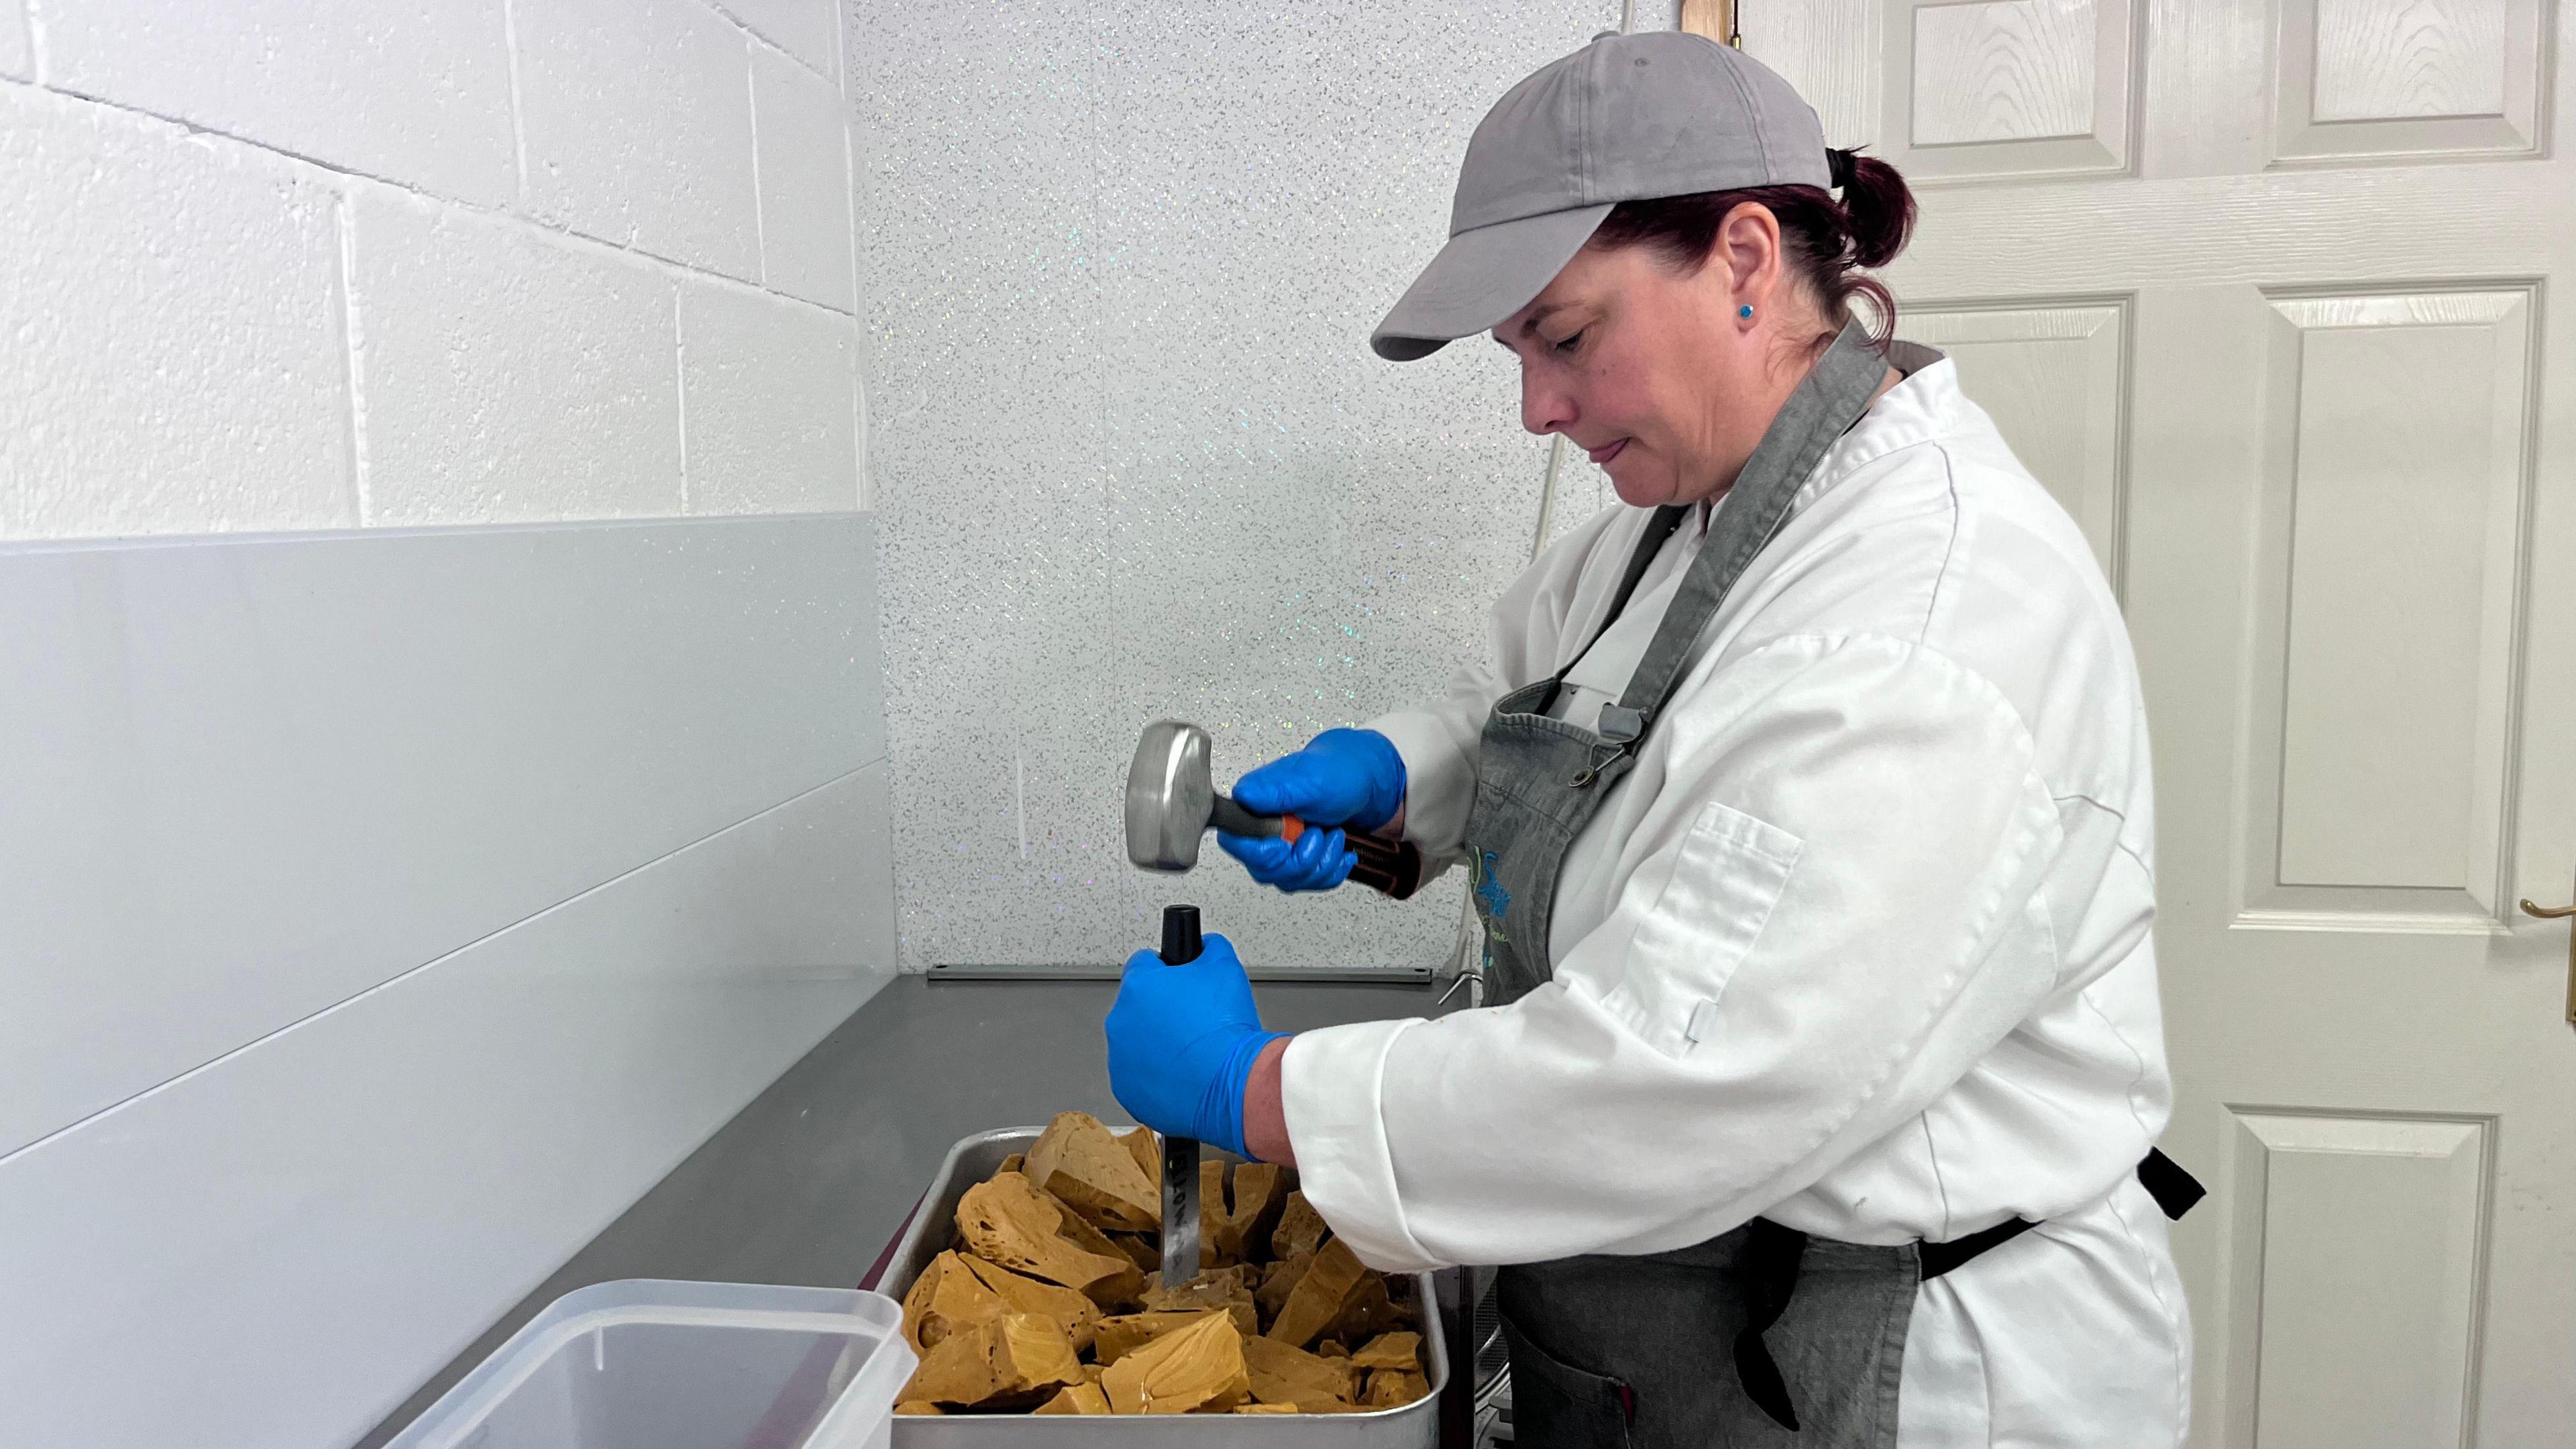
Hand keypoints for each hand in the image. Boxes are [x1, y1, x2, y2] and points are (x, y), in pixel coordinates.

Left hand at [1104, 932, 1286, 1158]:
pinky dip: (1157, 1075)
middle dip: (1162, 1010)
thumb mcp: (1226, 967)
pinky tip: (1184, 1073)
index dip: (1167, 971)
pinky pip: (1139, 1076)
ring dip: (1157, 1043)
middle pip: (1139, 1005)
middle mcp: (1121, 1020)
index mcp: (1139, 985)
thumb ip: (1209, 947)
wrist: (1232, 1084)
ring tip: (1192, 1050)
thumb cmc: (1226, 1031)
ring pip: (1136, 1042)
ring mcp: (1120, 1059)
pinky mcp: (1126, 1090)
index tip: (1180, 981)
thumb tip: (1206, 945)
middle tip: (1194, 1020)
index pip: (1144, 963)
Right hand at [1219, 729, 1404, 892]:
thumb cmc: (1338, 773)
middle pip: (1265, 870)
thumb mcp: (1310, 780)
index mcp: (1254, 805)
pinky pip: (1308, 882)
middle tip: (1319, 834)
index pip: (1236, 844)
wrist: (1365, 782)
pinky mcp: (1297, 857)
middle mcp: (1262, 827)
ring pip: (1288, 880)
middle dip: (1301, 860)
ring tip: (1334, 837)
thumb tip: (1243, 796)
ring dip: (1320, 864)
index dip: (1264, 852)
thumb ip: (1276, 791)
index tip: (1288, 843)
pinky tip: (1341, 853)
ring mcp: (1280, 845)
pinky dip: (1330, 871)